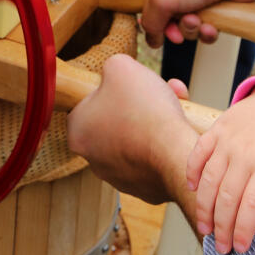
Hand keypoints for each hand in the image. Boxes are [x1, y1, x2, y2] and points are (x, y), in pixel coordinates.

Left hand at [67, 56, 195, 205]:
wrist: (176, 153)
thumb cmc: (144, 110)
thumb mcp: (120, 66)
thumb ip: (110, 67)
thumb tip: (113, 73)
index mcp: (77, 133)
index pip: (86, 103)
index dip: (109, 88)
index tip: (126, 84)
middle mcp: (93, 159)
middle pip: (115, 119)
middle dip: (137, 103)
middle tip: (155, 90)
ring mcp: (119, 176)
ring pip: (136, 137)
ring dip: (153, 119)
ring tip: (172, 104)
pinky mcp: (145, 188)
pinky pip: (153, 157)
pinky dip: (164, 142)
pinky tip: (175, 129)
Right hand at [138, 0, 254, 49]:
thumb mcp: (160, 0)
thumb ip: (149, 22)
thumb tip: (152, 39)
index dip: (143, 14)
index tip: (150, 26)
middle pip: (163, 16)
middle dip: (172, 28)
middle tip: (176, 34)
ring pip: (184, 24)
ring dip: (191, 29)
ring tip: (198, 22)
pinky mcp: (213, 2)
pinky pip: (204, 26)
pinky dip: (207, 30)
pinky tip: (211, 27)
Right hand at [187, 82, 254, 253]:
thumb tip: (251, 211)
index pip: (252, 206)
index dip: (243, 230)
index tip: (240, 248)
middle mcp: (246, 153)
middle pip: (227, 197)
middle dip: (222, 227)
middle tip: (221, 247)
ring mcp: (228, 139)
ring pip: (209, 179)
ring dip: (204, 207)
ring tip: (205, 227)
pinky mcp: (217, 128)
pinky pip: (198, 152)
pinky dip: (192, 172)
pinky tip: (194, 190)